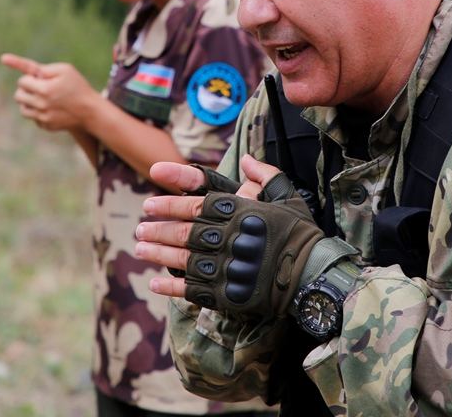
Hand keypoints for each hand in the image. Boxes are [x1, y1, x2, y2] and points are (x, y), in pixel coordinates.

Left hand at [0, 52, 99, 131]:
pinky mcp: (45, 125)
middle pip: (18, 94)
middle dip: (26, 88)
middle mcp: (41, 104)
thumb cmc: (78, 86)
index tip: (3, 58)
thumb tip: (30, 73)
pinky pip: (32, 117)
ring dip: (27, 100)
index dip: (23, 73)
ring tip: (40, 96)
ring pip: (22, 108)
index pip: (23, 80)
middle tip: (38, 85)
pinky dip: (36, 111)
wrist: (90, 111)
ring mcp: (42, 117)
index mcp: (45, 89)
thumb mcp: (66, 70)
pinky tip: (49, 107)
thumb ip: (45, 69)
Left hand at [137, 156, 321, 319]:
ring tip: (139, 249)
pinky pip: (193, 289)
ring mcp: (227, 267)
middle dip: (158, 229)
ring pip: (184, 259)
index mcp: (241, 213)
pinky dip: (172, 286)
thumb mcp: (287, 198)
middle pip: (185, 232)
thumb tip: (247, 158)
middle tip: (139, 228)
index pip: (197, 205)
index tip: (149, 204)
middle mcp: (231, 238)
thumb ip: (266, 175)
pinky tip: (155, 283)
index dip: (169, 204)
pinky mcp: (228, 294)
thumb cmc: (300, 235)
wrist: (313, 276)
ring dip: (158, 254)